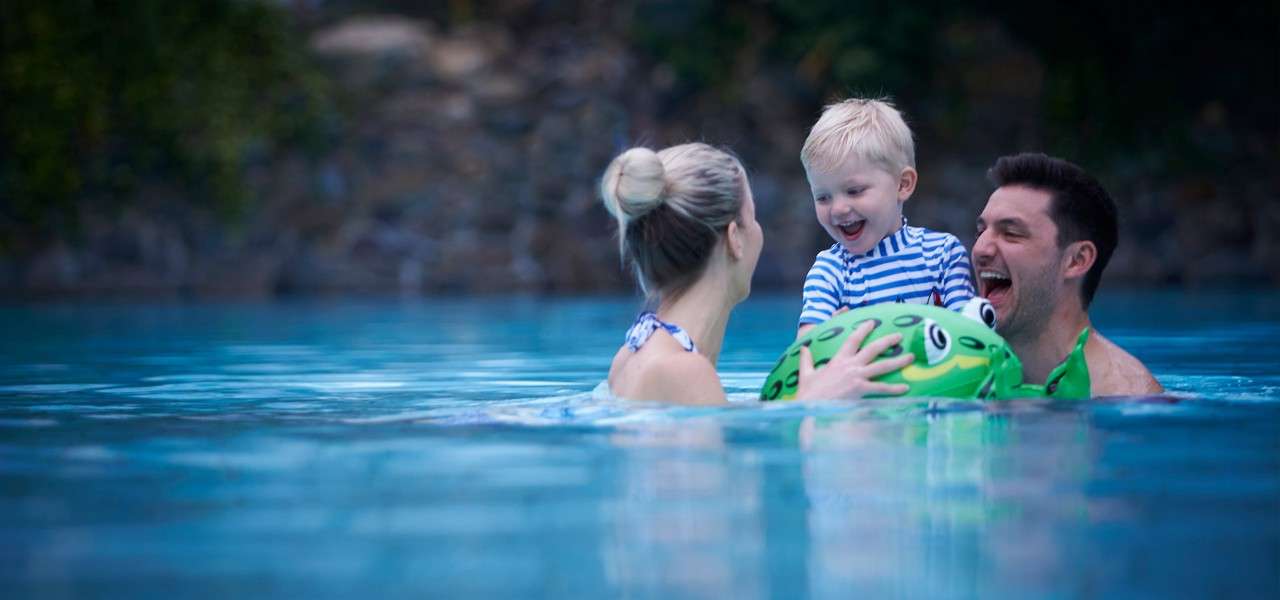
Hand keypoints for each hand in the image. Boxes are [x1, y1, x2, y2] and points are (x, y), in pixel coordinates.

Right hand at [793, 320, 911, 400]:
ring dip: (898, 361)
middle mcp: (850, 365)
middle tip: (899, 336)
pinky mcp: (861, 390)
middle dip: (888, 341)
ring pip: (882, 366)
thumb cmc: (809, 393)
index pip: (853, 340)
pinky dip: (894, 388)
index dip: (863, 330)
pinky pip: (881, 388)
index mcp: (838, 360)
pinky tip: (906, 388)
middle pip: (873, 349)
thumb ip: (806, 360)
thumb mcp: (806, 374)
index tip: (872, 323)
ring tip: (911, 357)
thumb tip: (803, 349)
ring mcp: (857, 377)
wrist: (811, 407)